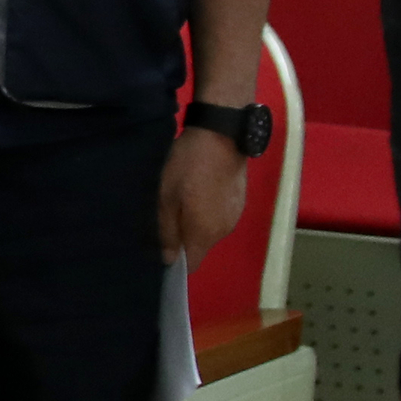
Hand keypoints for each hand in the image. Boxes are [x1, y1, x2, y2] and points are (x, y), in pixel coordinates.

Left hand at [160, 130, 249, 260]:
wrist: (221, 137)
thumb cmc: (188, 167)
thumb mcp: (167, 196)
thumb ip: (167, 230)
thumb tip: (169, 260)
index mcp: (205, 233)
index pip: (192, 263)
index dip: (176, 260)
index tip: (161, 248)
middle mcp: (224, 231)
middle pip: (200, 246)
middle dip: (183, 237)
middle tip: (166, 214)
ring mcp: (234, 216)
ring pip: (209, 231)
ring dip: (195, 222)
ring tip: (181, 199)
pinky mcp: (239, 203)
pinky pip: (218, 217)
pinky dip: (207, 211)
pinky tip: (197, 191)